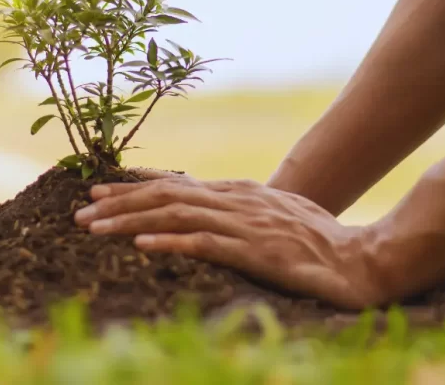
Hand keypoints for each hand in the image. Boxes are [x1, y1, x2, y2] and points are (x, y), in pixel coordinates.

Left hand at [74, 169, 389, 308]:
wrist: (363, 260)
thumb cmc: (320, 242)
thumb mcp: (275, 217)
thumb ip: (240, 210)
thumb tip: (206, 210)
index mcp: (240, 193)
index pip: (177, 184)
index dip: (135, 187)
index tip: (99, 190)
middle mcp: (238, 201)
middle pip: (167, 195)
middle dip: (120, 202)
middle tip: (81, 211)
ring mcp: (247, 225)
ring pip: (177, 215)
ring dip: (131, 220)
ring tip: (93, 228)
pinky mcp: (257, 252)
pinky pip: (206, 244)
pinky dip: (171, 242)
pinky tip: (142, 246)